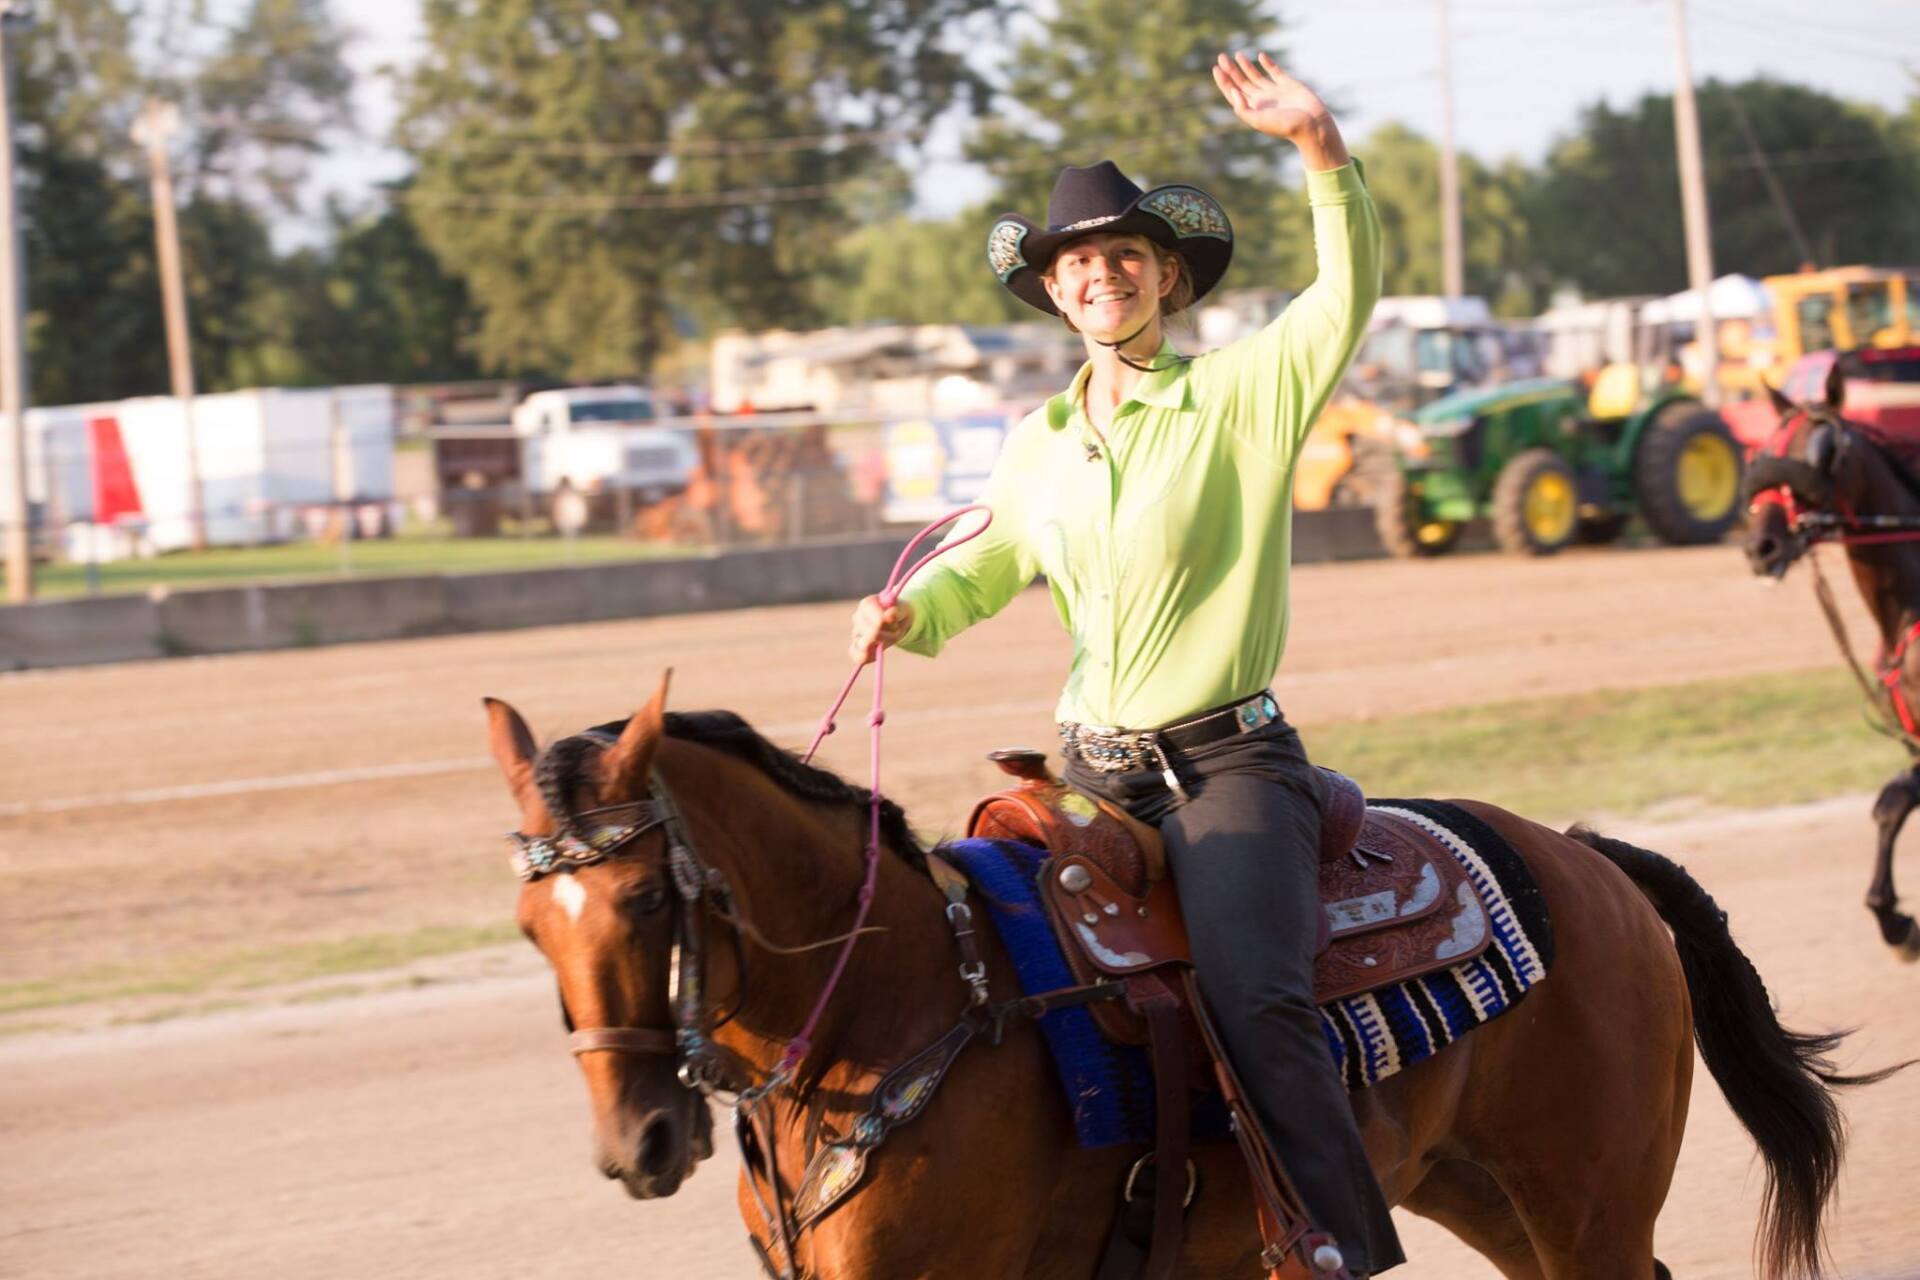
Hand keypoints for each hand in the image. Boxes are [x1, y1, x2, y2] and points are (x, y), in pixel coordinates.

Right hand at [849, 595, 912, 664]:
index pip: (876, 619)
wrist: (896, 621)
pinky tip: (877, 654)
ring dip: (880, 646)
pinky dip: (867, 657)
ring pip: (863, 645)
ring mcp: (855, 632)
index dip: (888, 624)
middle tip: (896, 632)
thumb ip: (898, 611)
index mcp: (867, 604)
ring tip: (887, 641)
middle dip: (889, 636)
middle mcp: (857, 617)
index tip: (894, 621)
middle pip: (872, 634)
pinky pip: (855, 655)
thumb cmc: (899, 613)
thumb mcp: (903, 609)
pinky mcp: (855, 646)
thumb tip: (889, 615)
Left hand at [1212, 51, 1337, 148]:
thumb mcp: (1259, 121)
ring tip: (1237, 55)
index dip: (1224, 81)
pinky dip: (1267, 64)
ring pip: (1256, 76)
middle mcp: (1262, 100)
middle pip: (1242, 83)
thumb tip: (1233, 92)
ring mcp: (1275, 92)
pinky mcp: (1288, 84)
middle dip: (1231, 70)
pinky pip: (1275, 71)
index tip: (1216, 68)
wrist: (1312, 124)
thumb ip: (1243, 108)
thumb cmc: (1285, 125)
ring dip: (1246, 66)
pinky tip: (1260, 56)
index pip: (1234, 93)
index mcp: (1253, 109)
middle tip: (1222, 56)